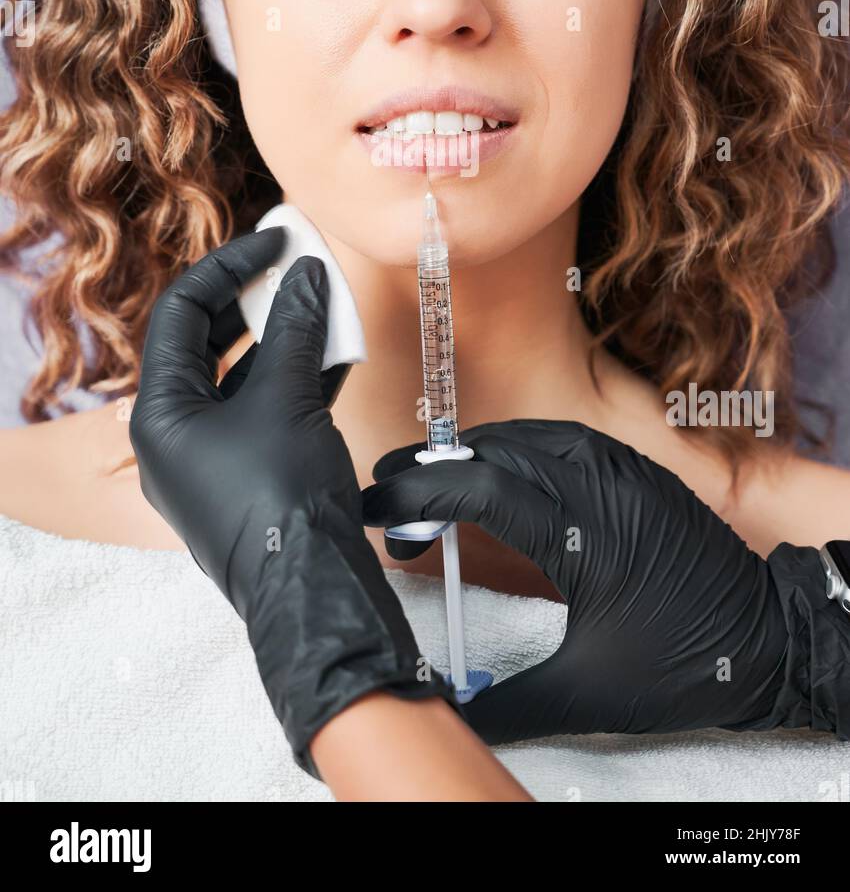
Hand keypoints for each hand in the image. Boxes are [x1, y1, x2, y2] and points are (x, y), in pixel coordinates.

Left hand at [130, 230, 458, 777]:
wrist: (312, 590)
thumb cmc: (281, 497)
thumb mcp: (288, 398)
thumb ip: (297, 329)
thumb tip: (309, 275)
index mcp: (160, 414)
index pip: (182, 314)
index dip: (230, 267)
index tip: (277, 240)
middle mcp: (176, 435)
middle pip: (207, 343)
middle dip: (255, 300)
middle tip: (295, 264)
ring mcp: (213, 459)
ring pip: (242, 377)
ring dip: (284, 338)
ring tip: (324, 302)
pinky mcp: (250, 477)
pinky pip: (267, 410)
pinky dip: (298, 378)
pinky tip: (339, 352)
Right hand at [362, 419, 838, 743]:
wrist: (768, 640)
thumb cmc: (685, 664)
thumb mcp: (589, 691)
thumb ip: (509, 701)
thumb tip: (447, 710)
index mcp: (586, 535)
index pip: (481, 489)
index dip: (418, 493)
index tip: (375, 505)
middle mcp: (603, 486)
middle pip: (496, 451)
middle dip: (433, 466)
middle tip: (388, 489)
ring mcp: (623, 470)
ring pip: (527, 436)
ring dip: (473, 453)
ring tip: (432, 483)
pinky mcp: (636, 470)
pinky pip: (561, 439)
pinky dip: (514, 450)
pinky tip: (493, 474)